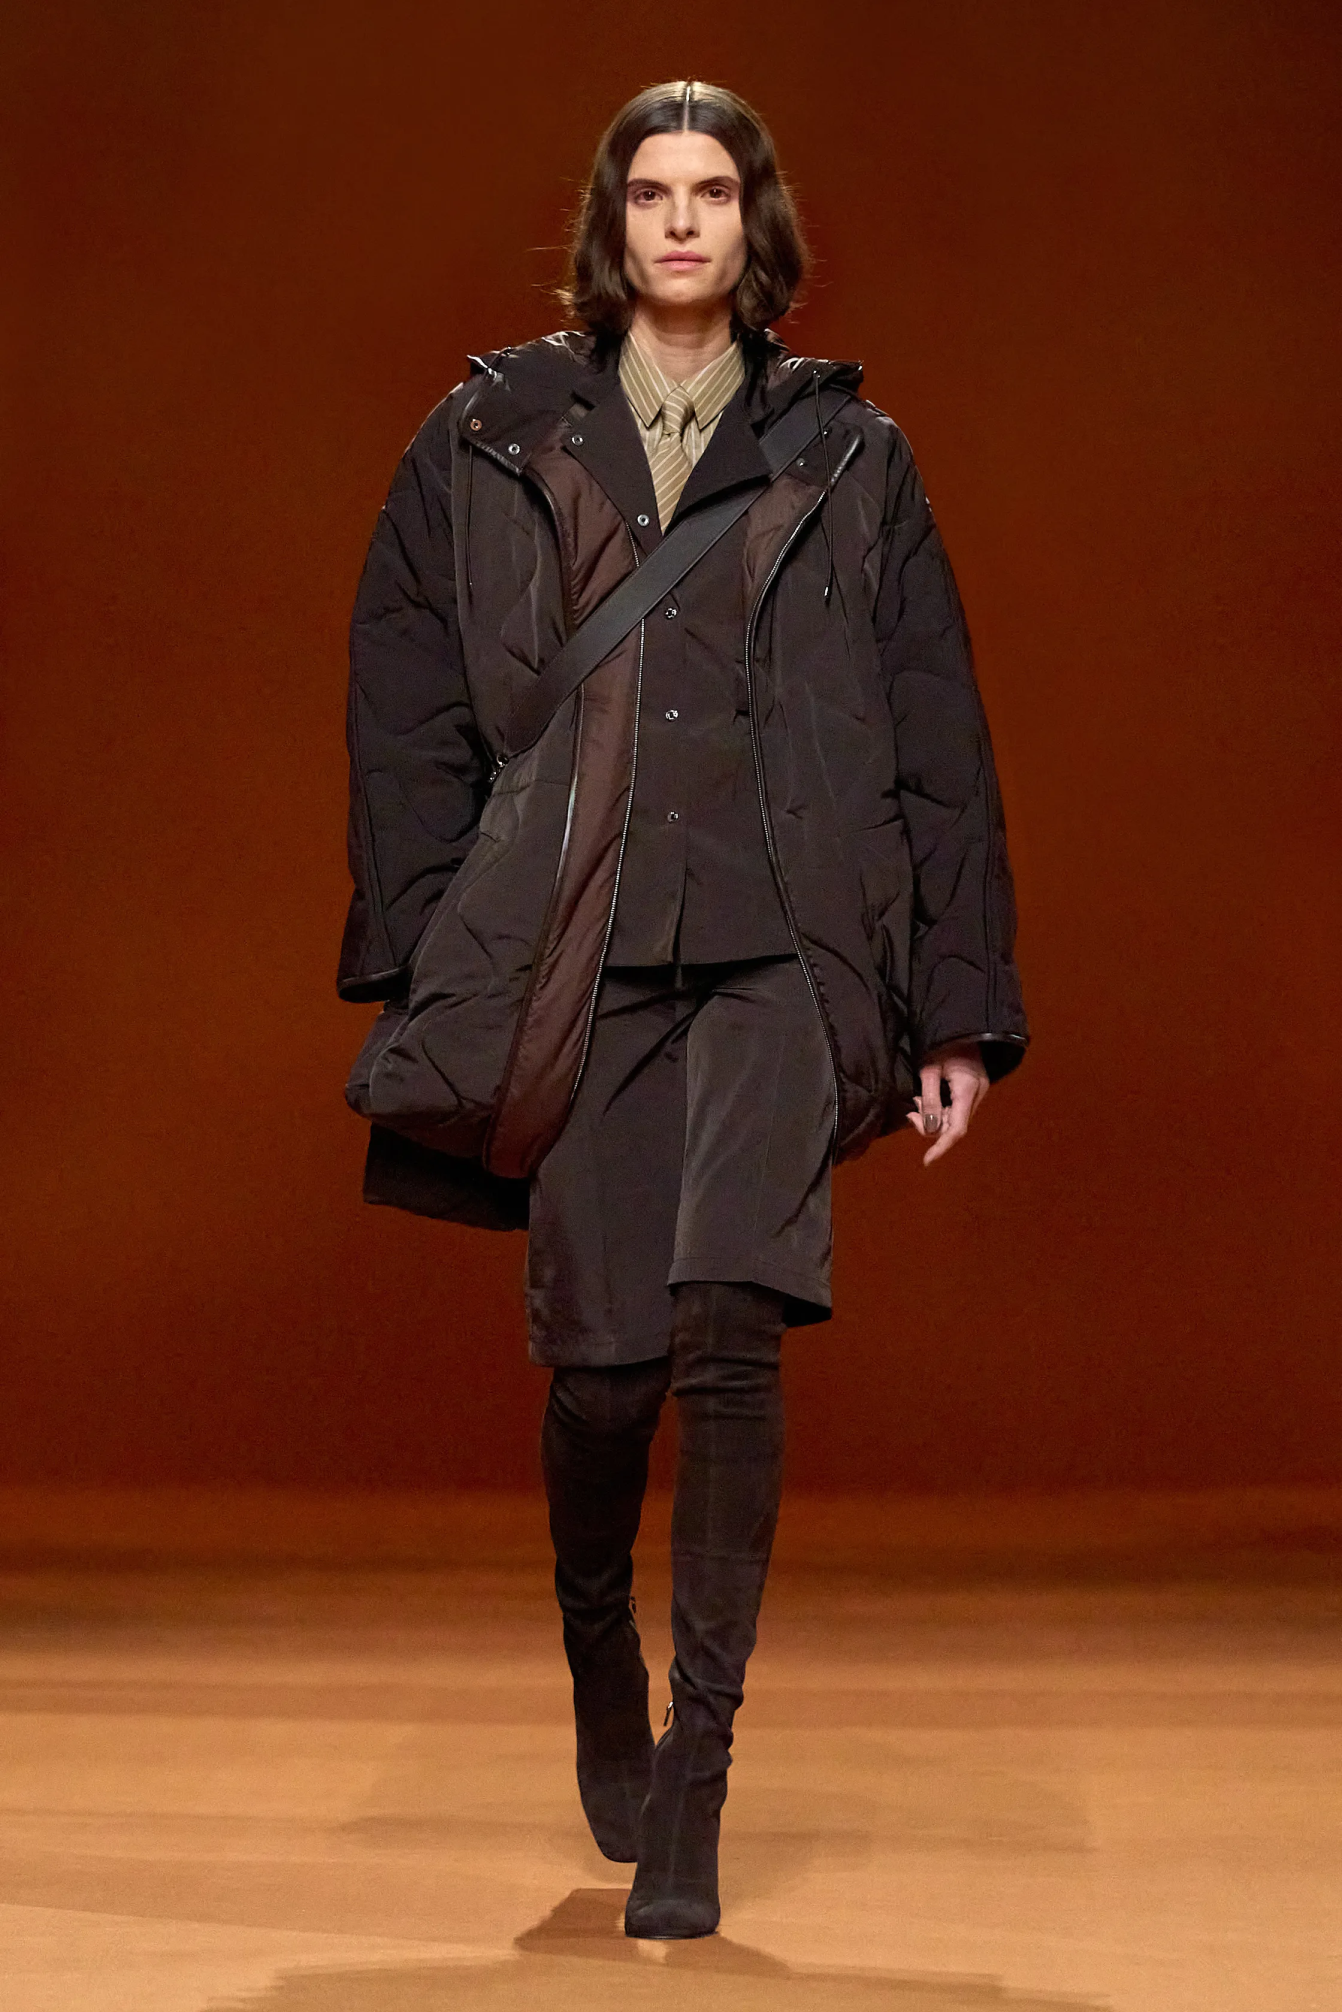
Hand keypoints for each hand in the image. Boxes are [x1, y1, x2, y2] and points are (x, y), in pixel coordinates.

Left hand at [906, 1041, 989, 1164]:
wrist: (960, 1023)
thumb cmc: (941, 1042)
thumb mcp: (929, 1070)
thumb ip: (929, 1100)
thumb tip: (928, 1130)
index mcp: (968, 1089)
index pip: (957, 1129)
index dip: (941, 1147)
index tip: (927, 1161)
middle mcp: (978, 1093)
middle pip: (955, 1125)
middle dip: (931, 1124)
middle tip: (911, 1109)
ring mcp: (979, 1091)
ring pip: (956, 1118)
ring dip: (935, 1116)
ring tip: (919, 1098)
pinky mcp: (975, 1088)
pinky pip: (958, 1108)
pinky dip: (942, 1109)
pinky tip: (929, 1096)